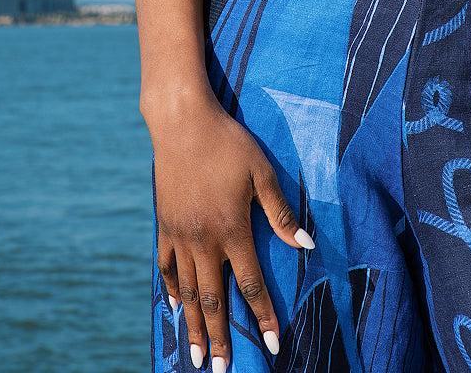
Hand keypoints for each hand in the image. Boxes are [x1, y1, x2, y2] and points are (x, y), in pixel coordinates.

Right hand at [151, 92, 314, 368]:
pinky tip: (176, 307)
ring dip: (194, 325)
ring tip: (197, 354)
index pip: (251, 284)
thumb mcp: (262, 172)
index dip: (264, 316)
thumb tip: (306, 244)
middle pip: (214, 299)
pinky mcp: (164, 225)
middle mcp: (204, 240)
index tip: (273, 344)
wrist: (183, 123)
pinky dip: (171, 289)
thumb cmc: (229, 144)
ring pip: (187, 290)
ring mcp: (180, 235)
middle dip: (221, 337)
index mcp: (232, 229)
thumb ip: (280, 211)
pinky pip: (166, 266)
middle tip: (221, 370)